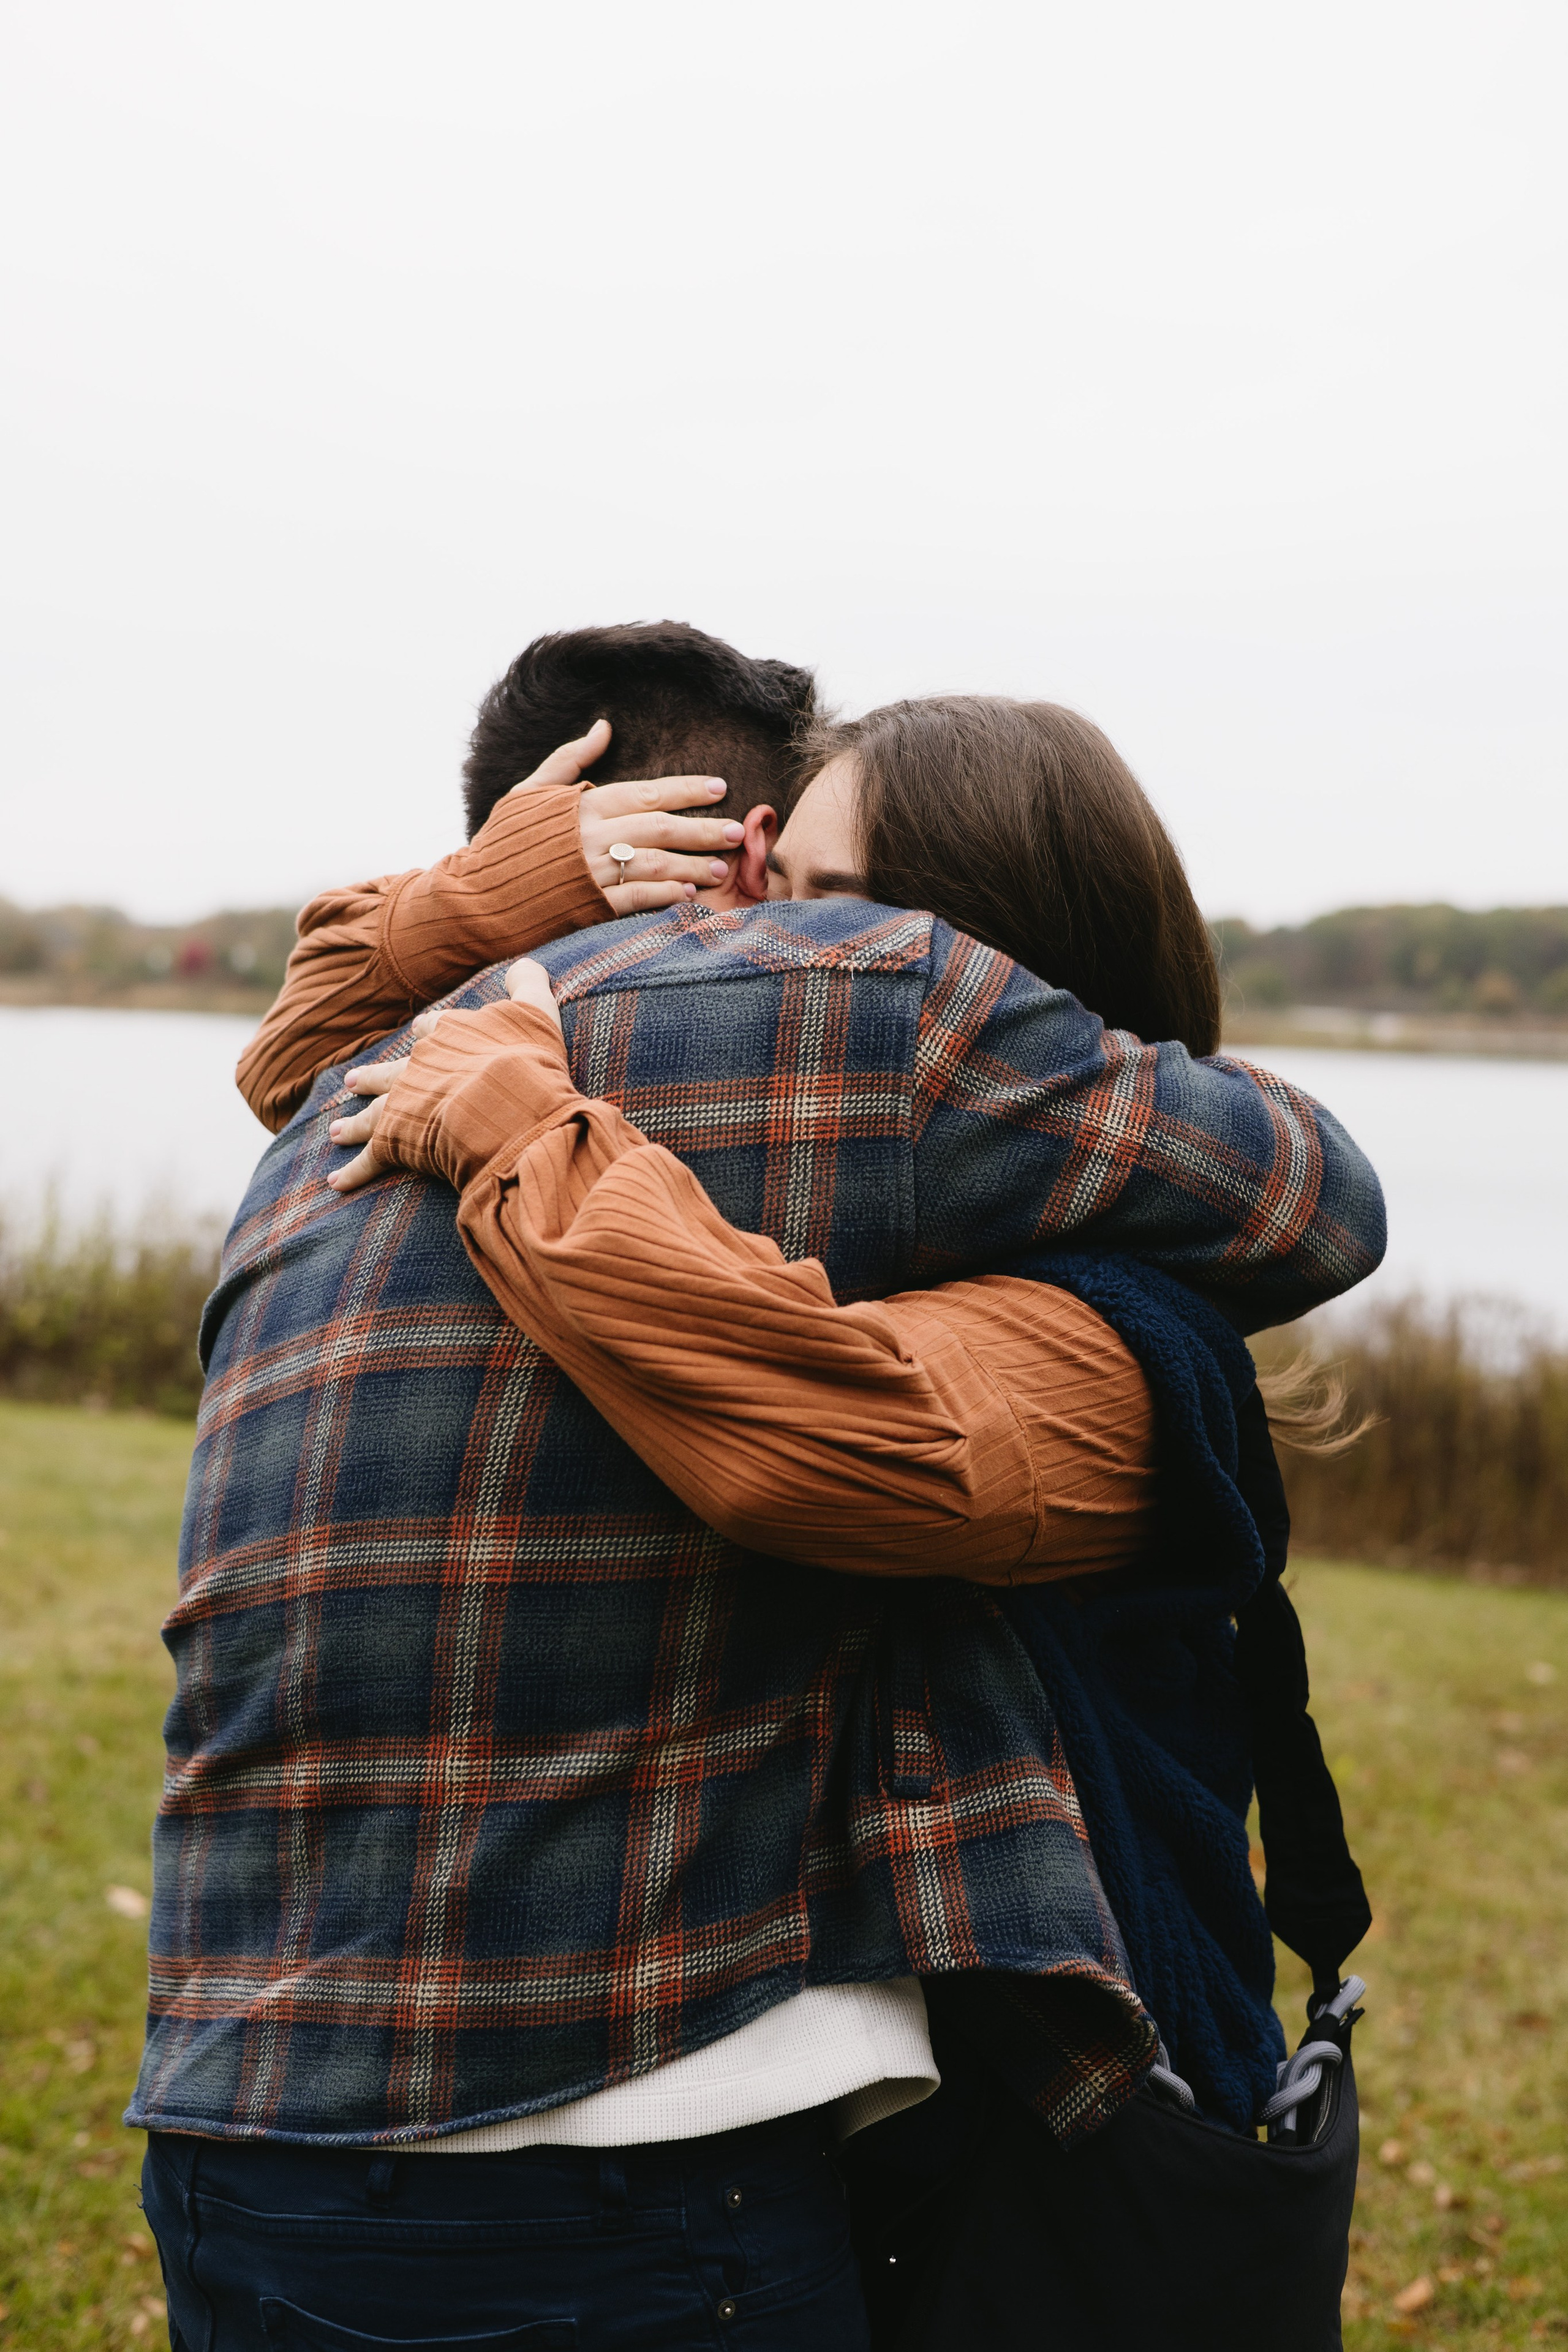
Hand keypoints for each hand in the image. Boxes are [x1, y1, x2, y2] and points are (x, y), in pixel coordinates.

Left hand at [326, 970, 562, 1193]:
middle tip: (352, 1084)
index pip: (432, 1028)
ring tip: (336, 1130)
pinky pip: (371, 1159)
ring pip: (372, 1112)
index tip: (422, 1035)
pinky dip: (354, 1172)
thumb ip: (528, 985)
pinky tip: (337, 1182)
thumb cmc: (525, 1058)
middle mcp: (419, 1064)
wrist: (505, 1099)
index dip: (428, 1033)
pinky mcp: (396, 1139)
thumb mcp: (536, 1012)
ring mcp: (403, 1101)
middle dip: (373, 1078)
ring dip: (354, 1123)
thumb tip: (525, 963)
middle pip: (391, 1070)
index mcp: (449, 1034)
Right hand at [508, 718, 745, 910]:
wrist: (474, 898)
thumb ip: (570, 760)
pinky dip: (664, 895)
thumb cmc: (504, 842)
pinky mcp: (588, 906)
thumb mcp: (529, 792)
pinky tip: (688, 894)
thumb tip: (604, 726)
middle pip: (660, 827)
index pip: (646, 792)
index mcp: (582, 805)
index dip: (685, 789)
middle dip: (703, 828)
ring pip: (655, 863)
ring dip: (692, 865)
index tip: (719, 786)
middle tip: (736, 830)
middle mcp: (591, 836)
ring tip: (720, 868)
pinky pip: (636, 898)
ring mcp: (591, 872)